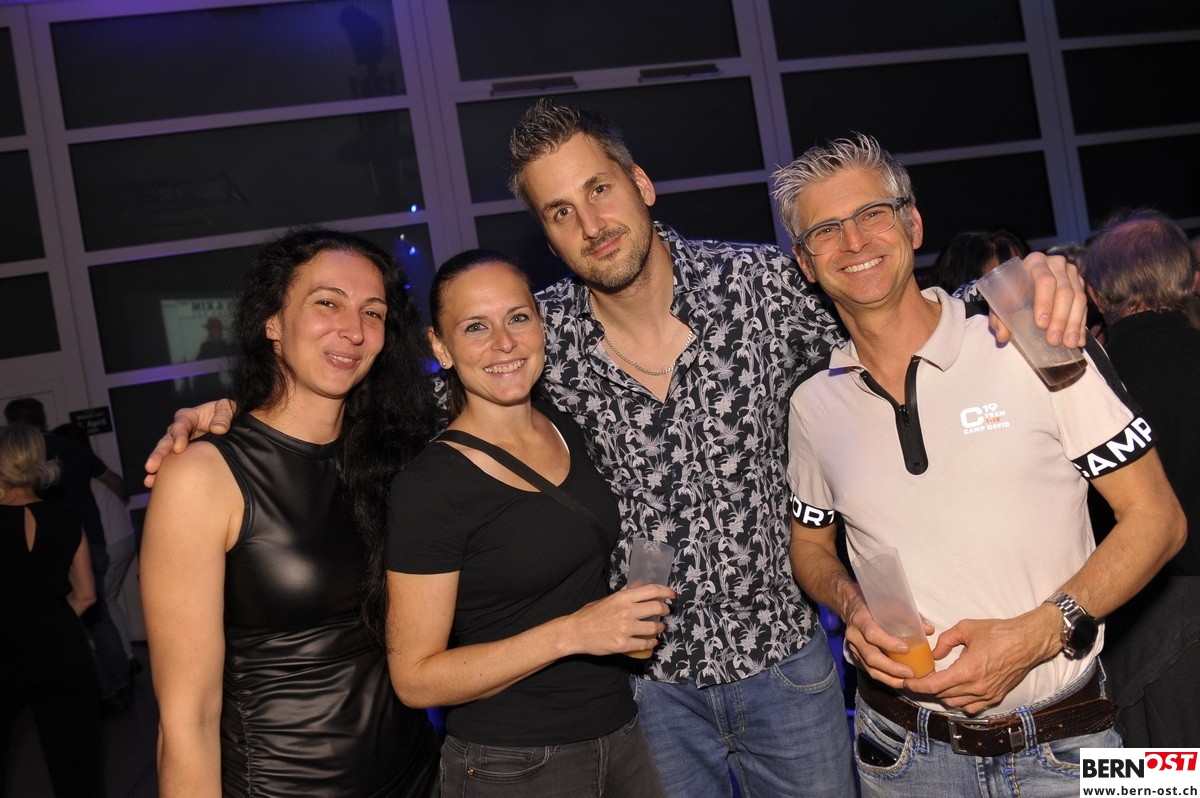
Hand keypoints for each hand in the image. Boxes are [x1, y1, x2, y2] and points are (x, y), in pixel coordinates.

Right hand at [143, 398, 235, 487]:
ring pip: (166, 456)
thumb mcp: (226, 408)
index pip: (180, 425)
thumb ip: (223, 416)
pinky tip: (156, 484)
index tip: (179, 448)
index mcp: (189, 417)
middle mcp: (180, 431)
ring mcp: (180, 445)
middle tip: (152, 466)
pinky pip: (172, 465)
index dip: (179, 435)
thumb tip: (218, 429)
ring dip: (158, 467)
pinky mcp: (184, 457)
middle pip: (166, 442)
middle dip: (159, 455)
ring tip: (150, 480)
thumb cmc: (226, 413)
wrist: (232, 424)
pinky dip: (164, 474)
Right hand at [564, 584, 674, 656]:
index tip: (672, 594)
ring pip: (654, 628)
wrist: (576, 632)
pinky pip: (644, 644)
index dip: (666, 591)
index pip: (652, 591)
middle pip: (657, 608)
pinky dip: (651, 643)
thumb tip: (640, 586)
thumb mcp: (608, 599)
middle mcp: (627, 612)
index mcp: (623, 598)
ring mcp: (626, 629)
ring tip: (660, 627)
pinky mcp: (623, 645)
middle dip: (665, 610)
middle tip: (666, 611)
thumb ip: (625, 594)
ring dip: (660, 627)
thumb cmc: (590, 614)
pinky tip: (652, 641)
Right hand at [843, 601, 935, 688]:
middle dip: (891, 668)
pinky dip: (886, 678)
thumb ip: (909, 615)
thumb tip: (929, 630)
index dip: (888, 643)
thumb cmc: (874, 605)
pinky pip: (870, 671)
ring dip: (889, 677)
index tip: (906, 649)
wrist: (852, 607)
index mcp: (861, 619)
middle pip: (871, 656)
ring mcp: (853, 648)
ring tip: (907, 682)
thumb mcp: (890, 604)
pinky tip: (900, 681)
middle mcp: (854, 635)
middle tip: (910, 673)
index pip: (872, 633)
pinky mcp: (857, 656)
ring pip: (870, 667)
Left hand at [900, 608, 1058, 714]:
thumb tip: (935, 654)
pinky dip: (960, 701)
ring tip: (936, 682)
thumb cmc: (999, 632)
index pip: (934, 686)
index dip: (917, 685)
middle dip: (927, 688)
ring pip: (955, 703)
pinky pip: (971, 707)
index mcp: (967, 671)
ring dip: (942, 695)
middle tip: (918, 678)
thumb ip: (945, 640)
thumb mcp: (966, 628)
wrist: (1028, 641)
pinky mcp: (996, 697)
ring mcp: (987, 696)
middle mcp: (976, 688)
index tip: (906, 682)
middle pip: (942, 696)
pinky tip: (956, 690)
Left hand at [990, 252, 1087, 348]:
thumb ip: (999, 317)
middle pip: (1064, 291)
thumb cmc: (1011, 290)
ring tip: (1068, 344)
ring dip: (1073, 324)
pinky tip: (1079, 341)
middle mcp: (1057, 264)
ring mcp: (1071, 274)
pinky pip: (1084, 306)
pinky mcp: (1080, 285)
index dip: (1045, 302)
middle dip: (1060, 319)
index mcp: (1035, 262)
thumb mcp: (1001, 300)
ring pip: (1078, 299)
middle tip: (1053, 340)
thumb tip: (1003, 336)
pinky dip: (1081, 325)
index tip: (1041, 324)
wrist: (1023, 280)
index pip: (1045, 281)